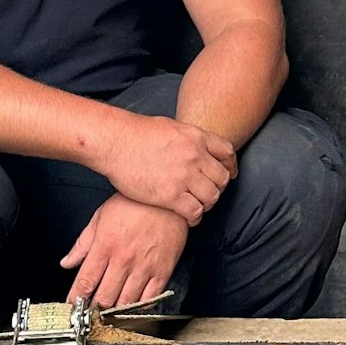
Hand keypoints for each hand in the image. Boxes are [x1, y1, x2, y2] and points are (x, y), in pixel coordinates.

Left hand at [60, 194, 188, 308]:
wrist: (167, 198)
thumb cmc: (135, 203)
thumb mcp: (100, 217)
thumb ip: (82, 244)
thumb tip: (67, 262)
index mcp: (105, 245)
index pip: (85, 281)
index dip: (76, 298)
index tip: (72, 306)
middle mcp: (123, 259)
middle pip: (104, 297)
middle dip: (94, 308)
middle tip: (91, 310)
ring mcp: (144, 267)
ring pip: (125, 302)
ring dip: (115, 311)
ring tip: (109, 313)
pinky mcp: (162, 271)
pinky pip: (150, 298)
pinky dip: (138, 307)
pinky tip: (131, 307)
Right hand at [97, 114, 236, 223]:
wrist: (115, 142)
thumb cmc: (135, 133)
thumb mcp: (170, 127)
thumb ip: (187, 139)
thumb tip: (192, 146)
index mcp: (196, 137)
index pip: (227, 153)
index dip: (230, 166)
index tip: (228, 174)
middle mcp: (195, 156)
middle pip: (221, 178)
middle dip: (218, 188)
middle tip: (209, 193)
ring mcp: (184, 176)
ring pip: (211, 197)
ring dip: (208, 204)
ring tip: (199, 206)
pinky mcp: (170, 195)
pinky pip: (194, 211)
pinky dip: (195, 217)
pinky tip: (189, 217)